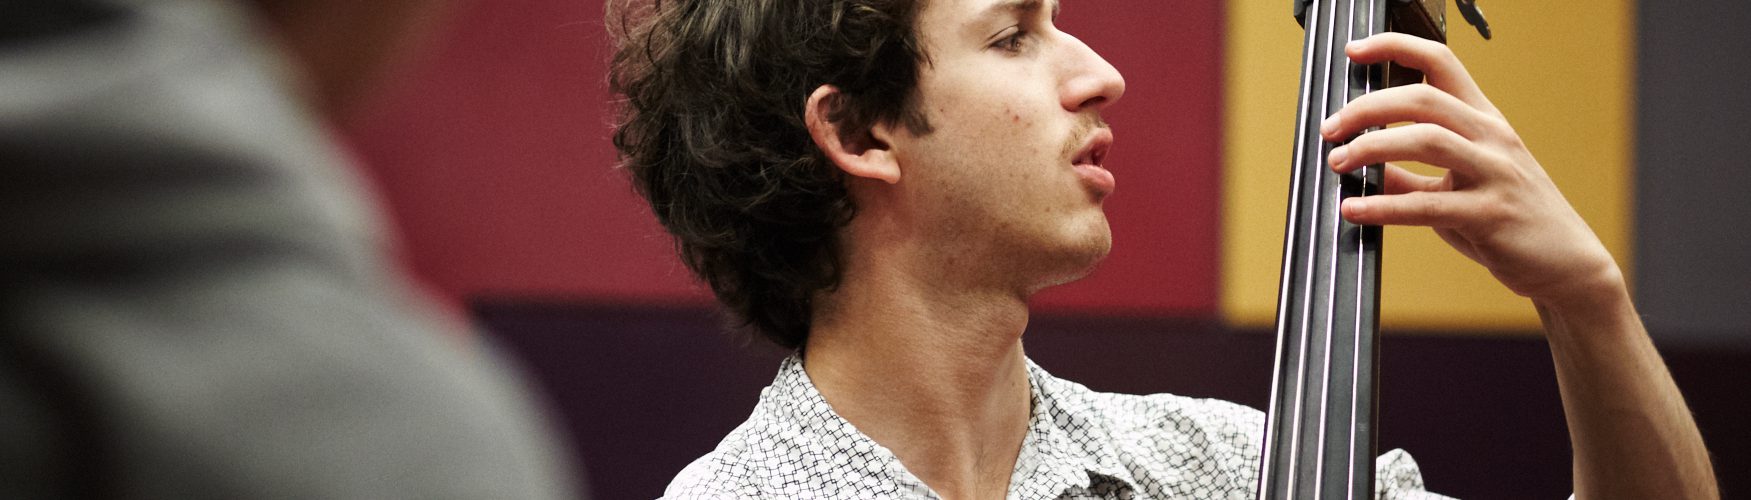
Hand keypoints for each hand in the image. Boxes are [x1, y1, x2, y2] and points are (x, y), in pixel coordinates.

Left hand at [1320, 32, 1621, 305]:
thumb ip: (1410, 176)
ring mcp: (1495, 173)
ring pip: (1426, 140)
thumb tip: (1363, 168)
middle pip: (1422, 98)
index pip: (1440, 62)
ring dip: (1371, 147)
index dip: (1394, 48)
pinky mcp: (1491, 214)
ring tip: (1338, 162)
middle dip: (1367, 108)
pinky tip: (1354, 210)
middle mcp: (1491, 137)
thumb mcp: (1458, 188)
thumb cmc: (1511, 220)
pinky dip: (1383, 206)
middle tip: (1332, 127)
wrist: (1567, 264)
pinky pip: (1428, 204)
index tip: (1354, 51)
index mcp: (1483, 120)